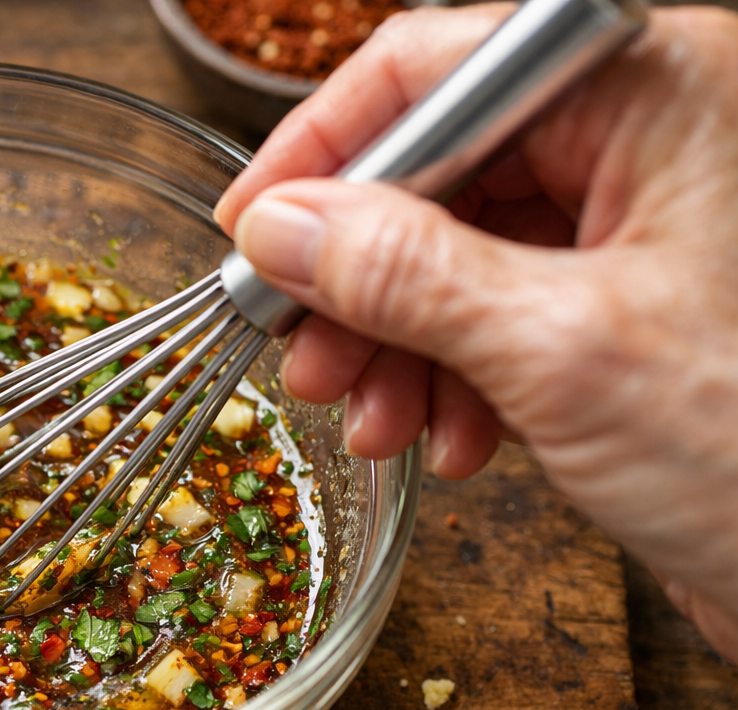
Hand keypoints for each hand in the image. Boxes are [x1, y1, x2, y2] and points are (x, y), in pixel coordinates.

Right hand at [215, 4, 737, 657]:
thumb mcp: (560, 352)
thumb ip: (404, 274)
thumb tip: (281, 228)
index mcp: (660, 90)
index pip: (442, 69)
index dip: (326, 151)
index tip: (249, 227)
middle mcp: (651, 139)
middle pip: (440, 170)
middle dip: (359, 277)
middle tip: (301, 351)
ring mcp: (640, 225)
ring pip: (457, 252)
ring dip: (396, 342)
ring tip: (371, 420)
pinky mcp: (627, 306)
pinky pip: (499, 313)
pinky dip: (454, 377)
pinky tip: (450, 439)